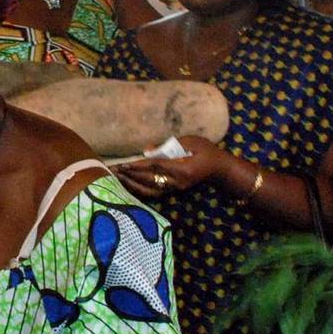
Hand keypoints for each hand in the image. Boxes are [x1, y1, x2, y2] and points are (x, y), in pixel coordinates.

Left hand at [116, 136, 236, 198]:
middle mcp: (176, 182)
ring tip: (117, 179)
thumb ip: (169, 145)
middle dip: (130, 176)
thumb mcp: (190, 141)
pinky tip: (128, 185)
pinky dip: (139, 189)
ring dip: (132, 184)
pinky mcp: (173, 190)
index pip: (155, 167)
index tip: (123, 165)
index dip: (138, 166)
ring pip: (149, 190)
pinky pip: (154, 192)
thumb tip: (147, 150)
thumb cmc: (206, 150)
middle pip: (149, 180)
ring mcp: (175, 188)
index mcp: (182, 169)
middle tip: (112, 171)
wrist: (219, 168)